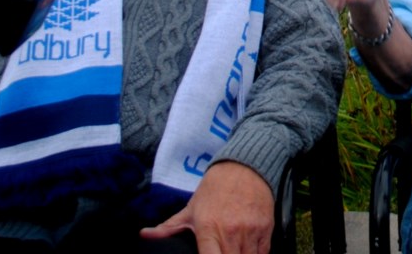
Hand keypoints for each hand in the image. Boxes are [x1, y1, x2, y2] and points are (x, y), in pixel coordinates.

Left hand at [140, 161, 272, 253]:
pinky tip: (247, 251)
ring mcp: (250, 231)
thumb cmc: (216, 188)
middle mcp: (230, 232)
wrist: (245, 166)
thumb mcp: (191, 207)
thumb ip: (169, 227)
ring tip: (232, 251)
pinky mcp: (266, 229)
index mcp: (208, 228)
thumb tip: (144, 235)